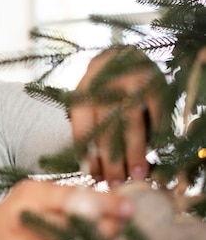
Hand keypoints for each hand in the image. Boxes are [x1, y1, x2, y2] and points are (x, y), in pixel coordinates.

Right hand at [0, 180, 132, 239]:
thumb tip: (112, 203)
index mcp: (29, 197)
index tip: (129, 209)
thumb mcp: (35, 193)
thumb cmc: (17, 213)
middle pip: (77, 231)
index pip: (73, 200)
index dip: (105, 205)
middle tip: (124, 229)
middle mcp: (25, 225)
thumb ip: (67, 195)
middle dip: (108, 231)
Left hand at [70, 47, 162, 187]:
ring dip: (134, 153)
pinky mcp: (155, 83)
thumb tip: (97, 175)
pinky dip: (157, 134)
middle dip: (111, 161)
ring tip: (137, 175)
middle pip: (106, 130)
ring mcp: (130, 82)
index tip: (94, 178)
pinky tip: (156, 151)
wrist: (122, 55)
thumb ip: (92, 134)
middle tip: (115, 184)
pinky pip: (156, 114)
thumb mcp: (89, 105)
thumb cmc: (102, 91)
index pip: (83, 130)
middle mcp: (104, 86)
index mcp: (82, 94)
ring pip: (131, 124)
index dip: (88, 156)